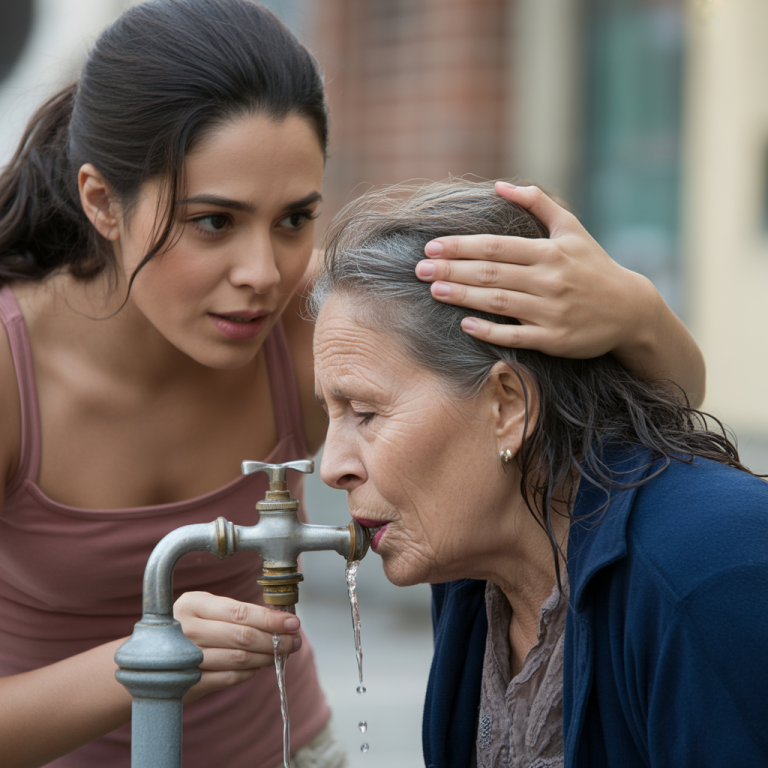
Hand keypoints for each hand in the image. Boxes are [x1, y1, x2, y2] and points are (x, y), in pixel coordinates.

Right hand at [173, 591, 301, 700]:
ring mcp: (185, 657)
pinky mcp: (187, 681)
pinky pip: (229, 677)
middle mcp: (186, 629)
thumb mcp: (203, 610)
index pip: (240, 611)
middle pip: (243, 637)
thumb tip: (279, 618)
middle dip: (275, 640)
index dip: (270, 619)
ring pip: (239, 659)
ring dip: (266, 657)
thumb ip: (235, 612)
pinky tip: (258, 666)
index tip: (293, 623)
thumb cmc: (186, 628)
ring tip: (280, 654)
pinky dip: (249, 672)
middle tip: (294, 642)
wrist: (145, 660)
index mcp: (192, 604)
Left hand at [414, 182, 656, 359]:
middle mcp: (549, 279)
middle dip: (453, 270)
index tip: (432, 247)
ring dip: (463, 296)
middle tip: (420, 269)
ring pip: (499, 302)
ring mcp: (551, 311)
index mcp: (550, 251)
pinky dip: (490, 330)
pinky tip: (465, 324)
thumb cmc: (593, 266)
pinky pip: (516, 335)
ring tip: (434, 290)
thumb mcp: (572, 228)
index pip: (497, 247)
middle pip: (491, 273)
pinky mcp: (554, 339)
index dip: (462, 247)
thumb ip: (538, 203)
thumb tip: (499, 186)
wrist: (630, 310)